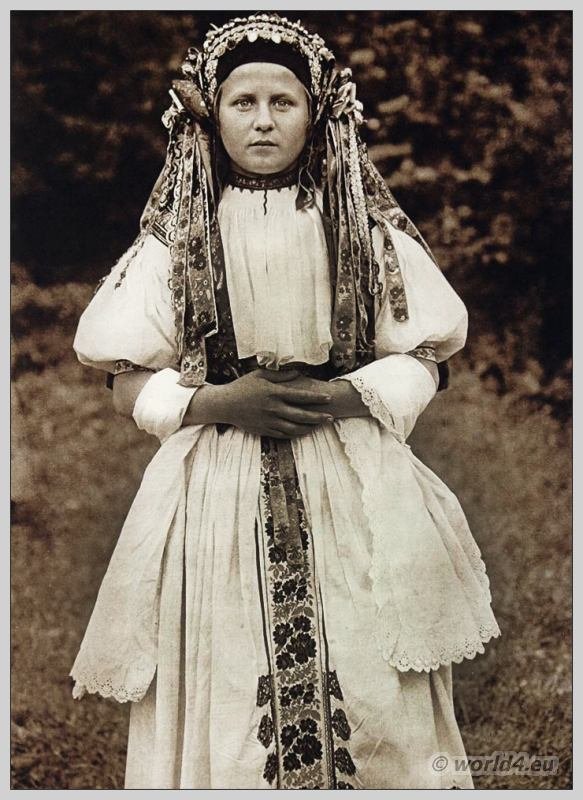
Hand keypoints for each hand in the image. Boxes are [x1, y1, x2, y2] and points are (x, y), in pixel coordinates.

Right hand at [213, 368, 334, 437]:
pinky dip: (295, 434)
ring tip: (319, 427)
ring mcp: (269, 421)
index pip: (300, 396)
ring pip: (294, 428)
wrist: (225, 404)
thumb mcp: (260, 375)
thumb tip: (298, 373)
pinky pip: (283, 435)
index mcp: (274, 393)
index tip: (329, 399)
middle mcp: (273, 408)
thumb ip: (280, 375)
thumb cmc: (243, 386)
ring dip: (309, 428)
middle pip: (301, 415)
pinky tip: (303, 432)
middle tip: (331, 417)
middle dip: (318, 417)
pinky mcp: (264, 430)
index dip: (316, 398)